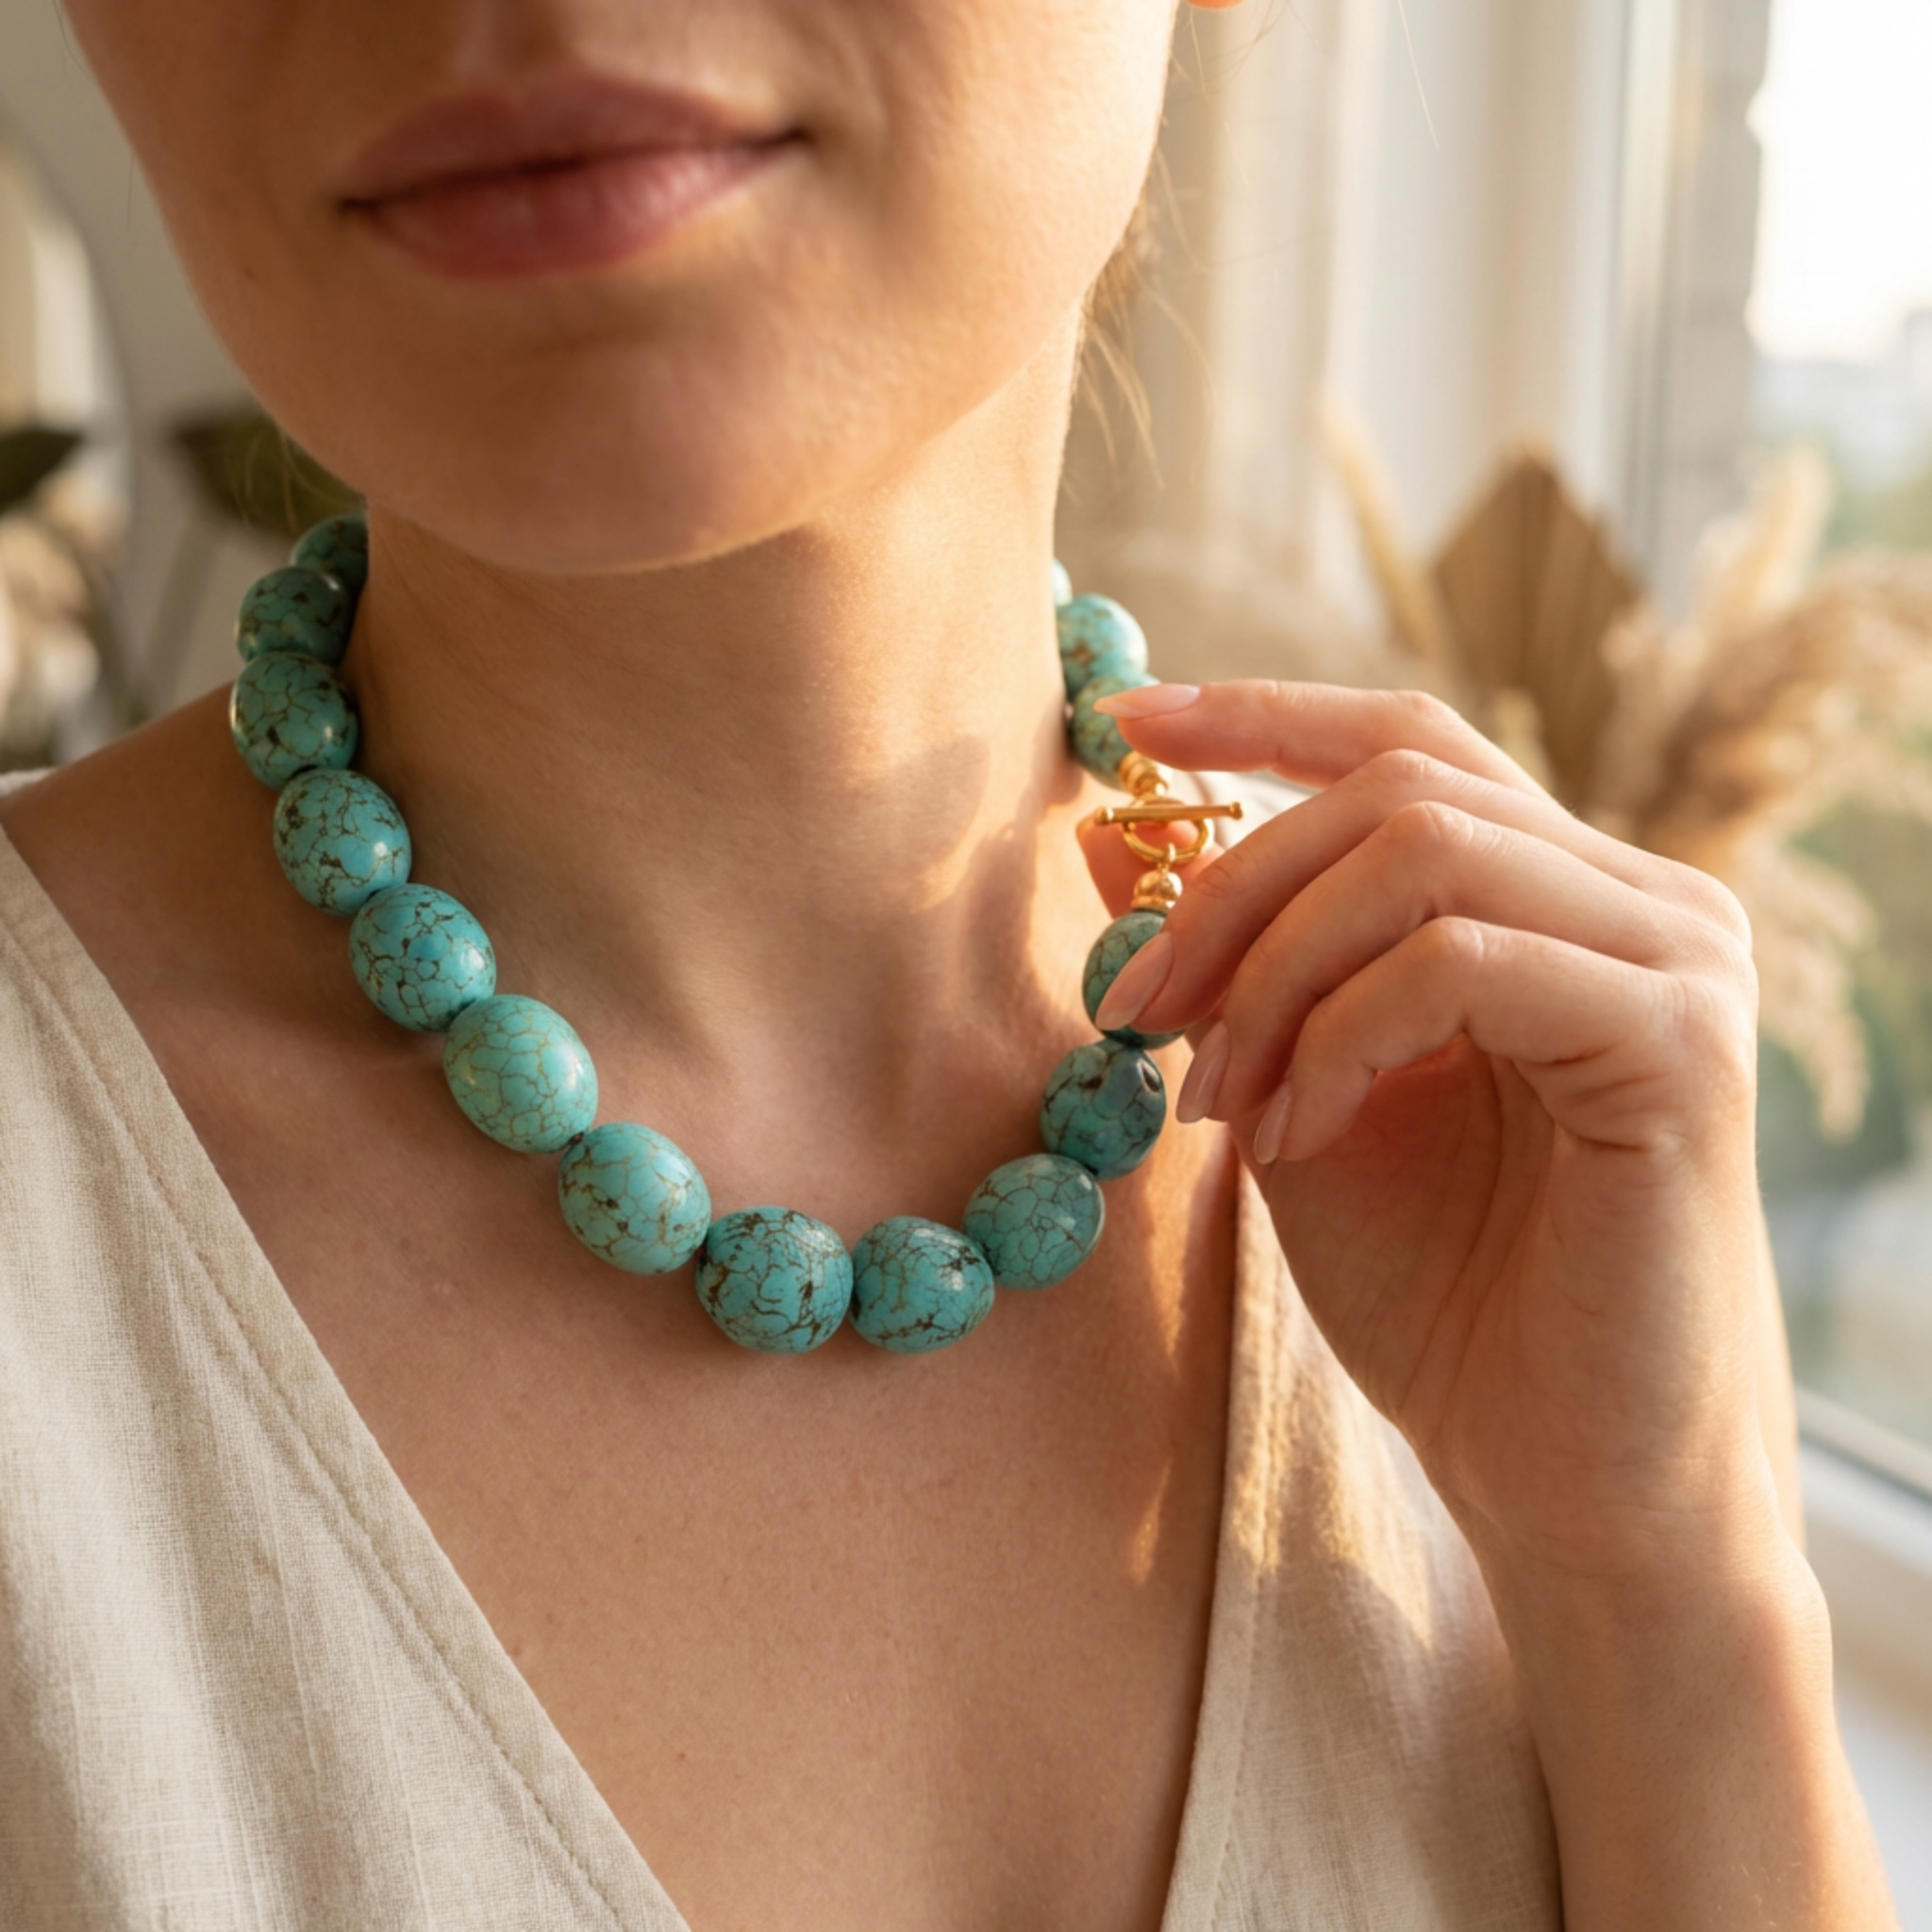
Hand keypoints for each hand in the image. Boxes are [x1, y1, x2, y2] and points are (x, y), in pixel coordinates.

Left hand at [1079, 680, 1780, 1585]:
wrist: (1557, 1474)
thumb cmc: (1437, 1293)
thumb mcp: (1287, 1092)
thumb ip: (1224, 962)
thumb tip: (1101, 828)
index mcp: (1558, 900)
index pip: (1408, 743)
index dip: (1261, 714)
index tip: (1119, 720)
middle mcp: (1639, 902)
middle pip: (1396, 786)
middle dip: (1232, 889)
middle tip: (1137, 1010)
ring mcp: (1677, 962)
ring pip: (1425, 851)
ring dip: (1276, 972)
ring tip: (1221, 1101)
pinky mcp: (1682, 1044)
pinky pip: (1464, 961)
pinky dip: (1341, 1035)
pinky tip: (1298, 1135)